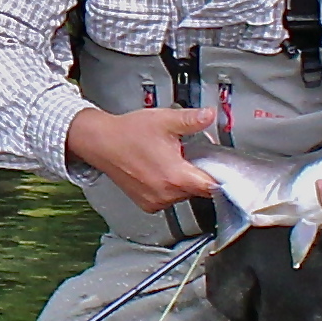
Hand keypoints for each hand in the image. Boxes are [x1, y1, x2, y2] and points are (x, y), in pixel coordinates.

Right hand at [64, 106, 219, 213]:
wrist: (101, 142)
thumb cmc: (129, 133)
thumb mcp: (165, 120)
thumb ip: (192, 119)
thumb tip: (210, 115)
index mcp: (176, 176)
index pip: (211, 187)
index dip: (220, 178)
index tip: (220, 170)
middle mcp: (166, 193)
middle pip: (198, 190)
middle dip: (197, 174)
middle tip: (187, 156)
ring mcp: (155, 201)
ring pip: (183, 195)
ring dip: (181, 181)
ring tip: (168, 161)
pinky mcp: (146, 204)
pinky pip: (167, 199)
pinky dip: (167, 188)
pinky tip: (158, 171)